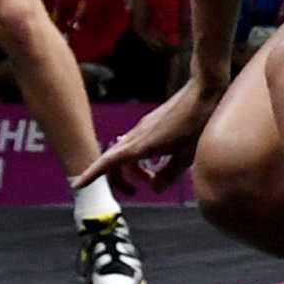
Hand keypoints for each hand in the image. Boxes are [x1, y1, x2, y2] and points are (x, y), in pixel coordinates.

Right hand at [74, 72, 224, 194]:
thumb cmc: (199, 121)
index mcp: (144, 144)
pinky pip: (136, 143)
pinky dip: (140, 157)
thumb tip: (155, 189)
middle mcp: (138, 134)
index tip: (78, 184)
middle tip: (132, 193)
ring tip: (153, 179)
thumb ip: (170, 174)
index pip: (110, 161)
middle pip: (114, 159)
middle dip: (118, 178)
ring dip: (133, 168)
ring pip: (126, 151)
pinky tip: (159, 160)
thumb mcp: (187, 155)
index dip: (92, 173)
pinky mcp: (152, 122)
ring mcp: (144, 126)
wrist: (205, 89)